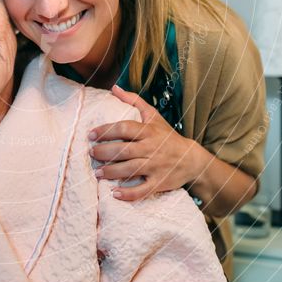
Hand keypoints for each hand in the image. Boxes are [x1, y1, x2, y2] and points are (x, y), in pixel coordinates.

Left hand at [88, 85, 206, 200]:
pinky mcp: (159, 183)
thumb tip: (114, 88)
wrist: (191, 159)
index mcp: (149, 131)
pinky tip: (115, 193)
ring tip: (97, 173)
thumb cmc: (167, 136)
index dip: (106, 131)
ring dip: (111, 172)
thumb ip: (134, 101)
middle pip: (124, 150)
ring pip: (130, 170)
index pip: (125, 128)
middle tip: (91, 153)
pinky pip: (143, 190)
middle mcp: (152, 148)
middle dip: (105, 152)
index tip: (91, 134)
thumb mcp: (153, 116)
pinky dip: (129, 194)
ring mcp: (156, 167)